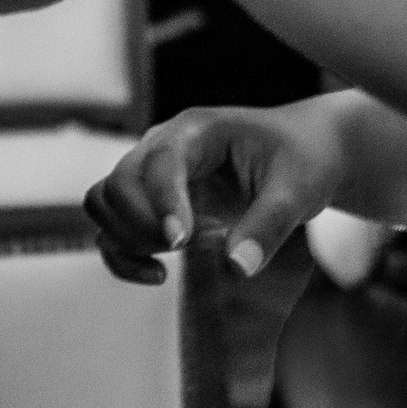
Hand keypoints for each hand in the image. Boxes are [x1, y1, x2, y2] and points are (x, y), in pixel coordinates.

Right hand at [83, 101, 354, 285]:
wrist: (303, 153)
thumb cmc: (303, 160)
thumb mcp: (299, 190)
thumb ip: (268, 226)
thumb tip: (237, 269)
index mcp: (197, 131)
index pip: (160, 164)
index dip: (163, 204)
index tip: (180, 244)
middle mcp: (163, 146)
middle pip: (117, 184)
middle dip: (142, 226)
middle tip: (186, 248)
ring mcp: (151, 174)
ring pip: (103, 203)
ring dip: (127, 239)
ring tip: (174, 260)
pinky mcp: (150, 202)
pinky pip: (111, 228)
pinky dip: (123, 255)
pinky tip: (160, 275)